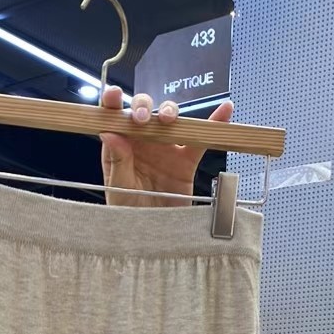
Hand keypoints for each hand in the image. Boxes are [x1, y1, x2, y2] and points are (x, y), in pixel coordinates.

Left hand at [99, 85, 234, 205]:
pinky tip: (224, 111)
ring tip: (168, 119)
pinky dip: (213, 124)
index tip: (112, 96)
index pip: (113, 118)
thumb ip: (117, 161)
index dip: (111, 102)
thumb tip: (110, 133)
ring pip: (169, 119)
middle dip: (143, 108)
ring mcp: (165, 149)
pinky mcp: (185, 160)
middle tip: (142, 119)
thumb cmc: (129, 214)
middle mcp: (142, 143)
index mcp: (120, 146)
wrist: (153, 237)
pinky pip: (200, 140)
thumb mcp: (118, 190)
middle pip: (144, 112)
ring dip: (169, 112)